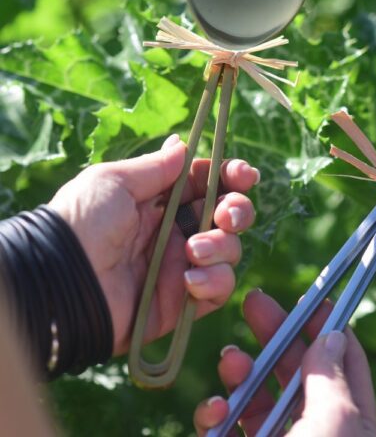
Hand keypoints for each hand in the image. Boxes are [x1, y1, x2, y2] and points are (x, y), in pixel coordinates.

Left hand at [48, 134, 258, 354]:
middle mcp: (176, 232)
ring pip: (229, 251)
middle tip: (225, 214)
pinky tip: (189, 280)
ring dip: (221, 246)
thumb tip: (182, 144)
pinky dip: (213, 282)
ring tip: (192, 251)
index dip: (231, 177)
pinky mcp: (181, 302)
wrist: (59, 281)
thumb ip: (156, 167)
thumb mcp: (114, 181)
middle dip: (237, 210)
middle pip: (227, 216)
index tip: (246, 175)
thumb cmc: (81, 221)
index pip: (207, 184)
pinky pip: (218, 289)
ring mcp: (180, 266)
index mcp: (160, 201)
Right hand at [194, 290, 375, 436]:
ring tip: (232, 361)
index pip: (343, 360)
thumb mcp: (334, 423)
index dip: (327, 325)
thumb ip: (329, 378)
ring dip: (241, 371)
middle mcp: (315, 429)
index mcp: (351, 420)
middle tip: (254, 301)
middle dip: (274, 333)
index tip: (309, 296)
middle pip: (295, 369)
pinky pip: (225, 427)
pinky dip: (214, 415)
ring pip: (257, 395)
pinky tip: (215, 411)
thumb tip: (331, 334)